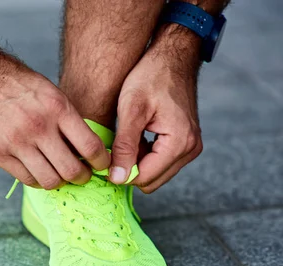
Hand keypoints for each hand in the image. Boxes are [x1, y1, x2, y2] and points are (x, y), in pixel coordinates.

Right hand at [0, 53, 110, 189]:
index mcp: (56, 108)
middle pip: (71, 170)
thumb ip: (66, 118)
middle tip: (82, 175)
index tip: (102, 164)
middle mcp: (38, 127)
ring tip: (59, 174)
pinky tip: (38, 170)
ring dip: (59, 181)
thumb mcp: (48, 90)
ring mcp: (15, 143)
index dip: (102, 161)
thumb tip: (87, 147)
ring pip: (50, 180)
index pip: (90, 146)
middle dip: (82, 177)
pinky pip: (26, 179)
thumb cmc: (14, 81)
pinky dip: (37, 179)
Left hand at [110, 26, 202, 192]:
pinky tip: (133, 137)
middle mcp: (190, 149)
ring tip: (123, 140)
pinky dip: (144, 155)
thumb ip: (125, 147)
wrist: (171, 56)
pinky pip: (160, 162)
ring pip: (155, 173)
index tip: (103, 159)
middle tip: (111, 149)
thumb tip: (117, 178)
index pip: (144, 178)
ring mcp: (190, 146)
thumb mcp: (131, 110)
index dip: (120, 172)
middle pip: (151, 180)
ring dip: (136, 162)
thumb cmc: (151, 76)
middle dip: (129, 169)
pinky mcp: (185, 142)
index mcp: (179, 143)